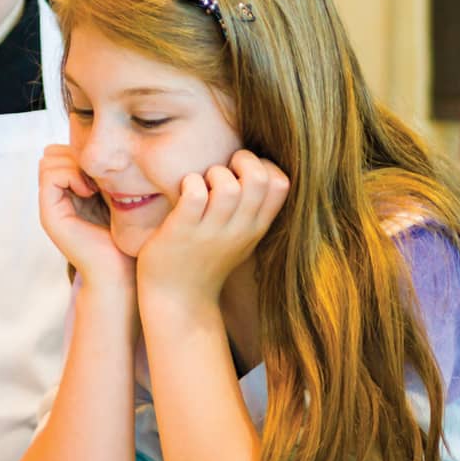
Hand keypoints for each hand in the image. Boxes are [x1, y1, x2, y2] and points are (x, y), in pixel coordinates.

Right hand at [38, 144, 134, 289]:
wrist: (122, 272)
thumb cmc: (128, 238)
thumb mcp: (120, 197)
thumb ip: (109, 175)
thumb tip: (111, 147)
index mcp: (73, 193)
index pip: (66, 151)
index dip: (84, 151)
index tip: (108, 169)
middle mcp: (59, 198)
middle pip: (54, 152)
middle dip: (77, 154)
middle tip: (100, 175)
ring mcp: (52, 206)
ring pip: (49, 159)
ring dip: (74, 163)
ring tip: (95, 184)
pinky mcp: (49, 215)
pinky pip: (50, 175)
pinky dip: (70, 174)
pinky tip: (89, 190)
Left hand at [136, 149, 289, 306]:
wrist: (178, 299)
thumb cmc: (207, 262)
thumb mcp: (242, 240)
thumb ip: (254, 211)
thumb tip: (259, 169)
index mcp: (256, 228)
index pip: (281, 184)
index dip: (265, 166)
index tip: (244, 173)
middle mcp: (238, 230)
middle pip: (258, 179)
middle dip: (241, 160)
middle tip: (224, 170)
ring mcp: (211, 232)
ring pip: (227, 186)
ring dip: (214, 173)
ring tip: (204, 183)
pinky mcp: (182, 231)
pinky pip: (195, 193)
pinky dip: (190, 183)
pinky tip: (184, 191)